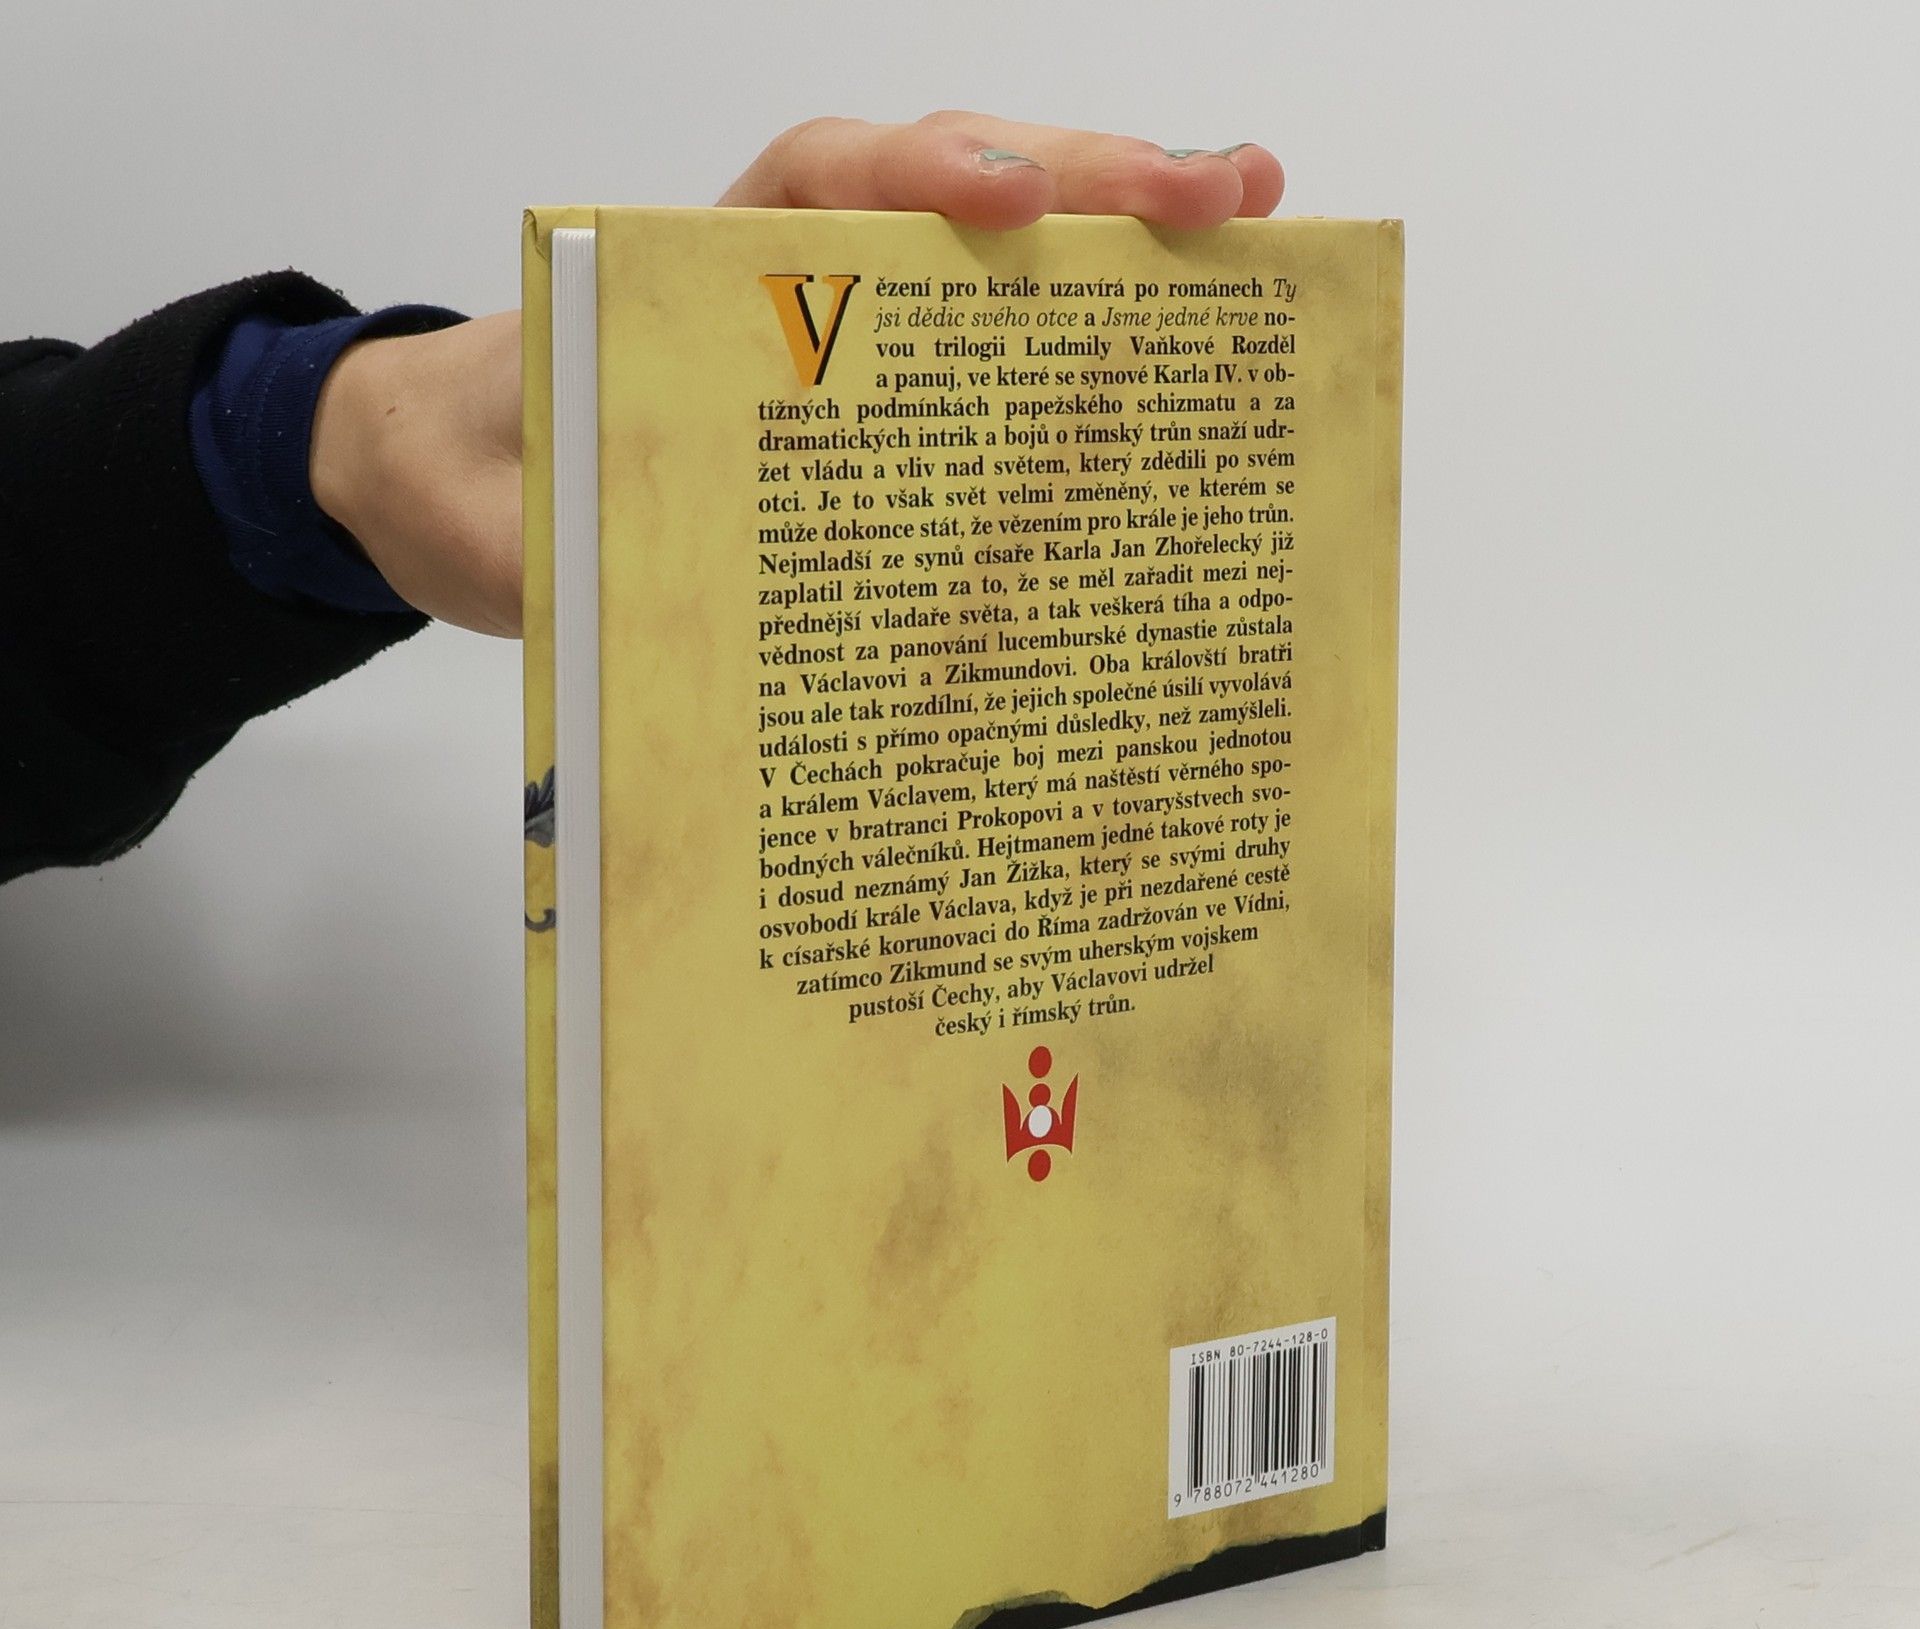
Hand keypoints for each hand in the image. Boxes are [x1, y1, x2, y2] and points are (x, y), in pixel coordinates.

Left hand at [312, 112, 1283, 638]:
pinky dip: (1078, 337)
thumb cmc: (478, 480)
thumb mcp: (499, 531)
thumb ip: (564, 560)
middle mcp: (782, 277)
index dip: (920, 174)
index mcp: (688, 274)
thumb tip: (665, 611)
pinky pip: (981, 350)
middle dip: (1085, 180)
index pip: (819, 185)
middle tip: (1220, 198)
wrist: (445, 482)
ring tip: (1249, 230)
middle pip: (944, 191)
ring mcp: (836, 329)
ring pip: (985, 256)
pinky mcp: (866, 399)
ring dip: (1117, 237)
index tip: (1012, 199)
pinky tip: (1173, 351)